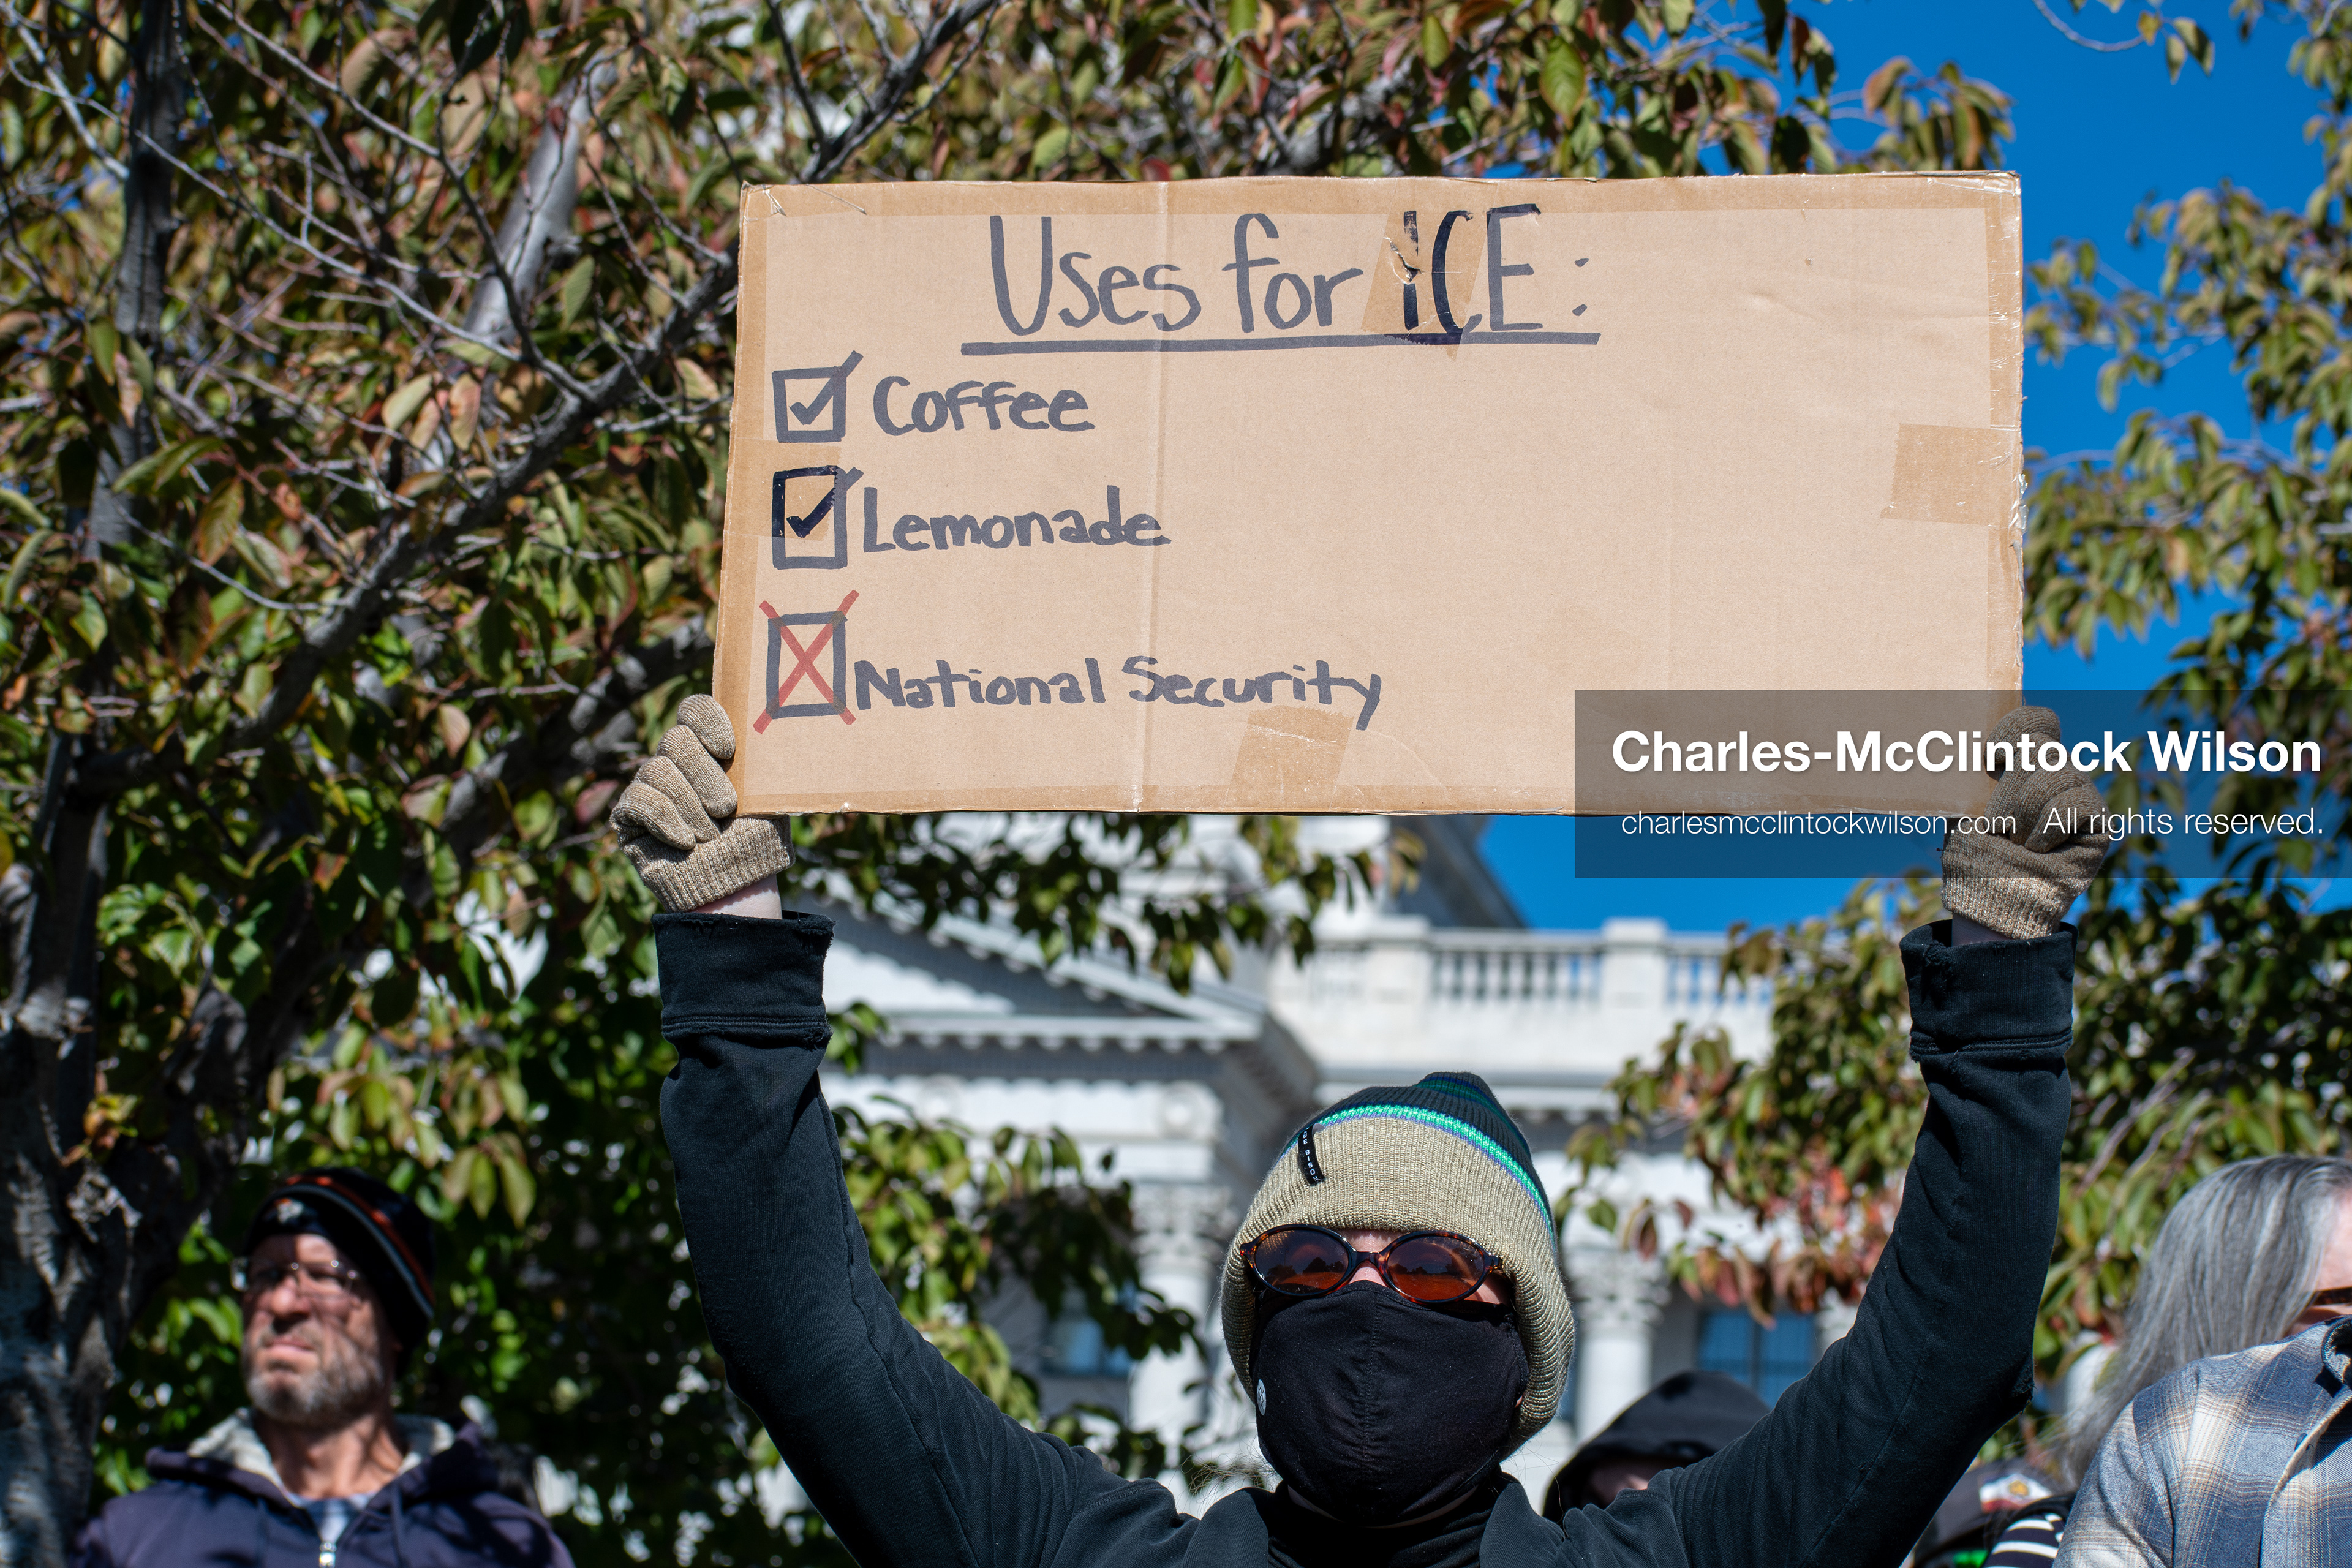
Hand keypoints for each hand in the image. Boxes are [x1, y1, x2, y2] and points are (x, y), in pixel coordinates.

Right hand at [610, 695, 790, 913]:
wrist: (737, 886)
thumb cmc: (757, 838)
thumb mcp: (768, 795)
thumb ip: (762, 759)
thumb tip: (773, 722)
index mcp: (710, 748)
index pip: (694, 710)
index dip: (706, 721)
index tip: (729, 751)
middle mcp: (676, 761)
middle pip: (676, 740)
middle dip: (706, 777)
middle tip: (726, 810)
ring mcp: (649, 786)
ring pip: (657, 769)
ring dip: (691, 807)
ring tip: (710, 835)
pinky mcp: (628, 816)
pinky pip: (638, 800)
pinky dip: (666, 821)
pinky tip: (685, 843)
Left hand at [1941, 706, 2110, 939]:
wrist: (1988, 896)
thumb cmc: (1972, 852)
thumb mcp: (1963, 803)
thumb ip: (1971, 770)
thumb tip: (1953, 733)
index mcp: (2022, 762)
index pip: (2036, 720)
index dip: (2016, 727)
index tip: (1989, 757)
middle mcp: (2056, 773)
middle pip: (2041, 745)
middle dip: (2009, 789)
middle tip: (2000, 823)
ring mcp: (2080, 794)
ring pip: (2056, 772)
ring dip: (2024, 813)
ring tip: (2017, 840)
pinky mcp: (2098, 822)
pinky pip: (2075, 803)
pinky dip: (2047, 828)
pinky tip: (2038, 848)